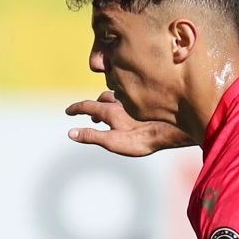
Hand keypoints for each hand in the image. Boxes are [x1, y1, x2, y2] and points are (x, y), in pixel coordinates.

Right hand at [65, 92, 193, 156]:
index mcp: (109, 111)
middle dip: (93, 105)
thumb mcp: (112, 141)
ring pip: (117, 96)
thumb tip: (71, 133)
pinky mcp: (147, 103)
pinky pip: (132, 98)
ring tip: (109, 110)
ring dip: (109, 101)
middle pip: (102, 99)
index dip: (76, 108)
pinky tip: (132, 109)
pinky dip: (125, 101)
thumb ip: (92, 136)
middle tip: (91, 115)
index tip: (68, 111)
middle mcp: (120, 102)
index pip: (87, 106)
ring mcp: (135, 101)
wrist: (170, 130)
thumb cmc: (142, 138)